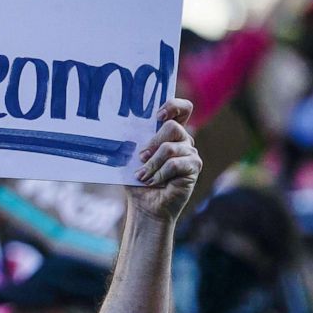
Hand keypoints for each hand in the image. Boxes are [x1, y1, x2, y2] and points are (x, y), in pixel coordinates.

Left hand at [129, 99, 201, 222]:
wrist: (146, 206)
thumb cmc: (139, 181)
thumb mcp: (132, 158)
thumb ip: (135, 141)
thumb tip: (119, 127)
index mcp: (169, 133)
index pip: (182, 109)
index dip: (173, 106)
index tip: (158, 115)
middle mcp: (183, 140)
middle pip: (172, 127)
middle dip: (152, 142)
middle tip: (141, 157)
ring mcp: (190, 153)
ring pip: (169, 148)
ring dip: (152, 164)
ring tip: (142, 176)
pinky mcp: (194, 167)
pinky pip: (175, 164)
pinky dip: (159, 174)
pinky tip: (153, 182)